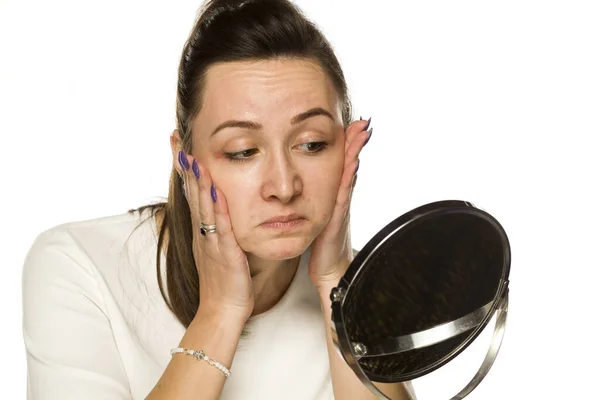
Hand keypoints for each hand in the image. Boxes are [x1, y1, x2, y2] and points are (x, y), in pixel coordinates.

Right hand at [177, 150, 253, 321]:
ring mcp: (210, 241)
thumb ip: (217, 228)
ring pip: (202, 206)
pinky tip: (215, 190)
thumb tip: (219, 210)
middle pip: (191, 193)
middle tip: (176, 139)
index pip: (192, 193)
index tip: (179, 146)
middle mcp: (202, 232)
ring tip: (191, 156)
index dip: (185, 169)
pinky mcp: (223, 252)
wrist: (221, 310)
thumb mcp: (216, 249)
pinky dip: (217, 208)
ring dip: (197, 181)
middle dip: (184, 166)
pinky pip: (220, 226)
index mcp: (202, 230)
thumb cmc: (223, 281)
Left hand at [308, 118, 371, 289]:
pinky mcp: (336, 216)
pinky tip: (352, 164)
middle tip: (362, 122)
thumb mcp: (315, 214)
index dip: (347, 144)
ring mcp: (340, 205)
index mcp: (332, 194)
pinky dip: (348, 177)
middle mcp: (339, 196)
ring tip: (361, 134)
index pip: (340, 163)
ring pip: (348, 174)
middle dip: (355, 142)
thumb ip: (312, 198)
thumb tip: (302, 183)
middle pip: (348, 164)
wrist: (328, 267)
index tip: (352, 123)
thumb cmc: (321, 242)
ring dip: (355, 154)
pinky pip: (342, 193)